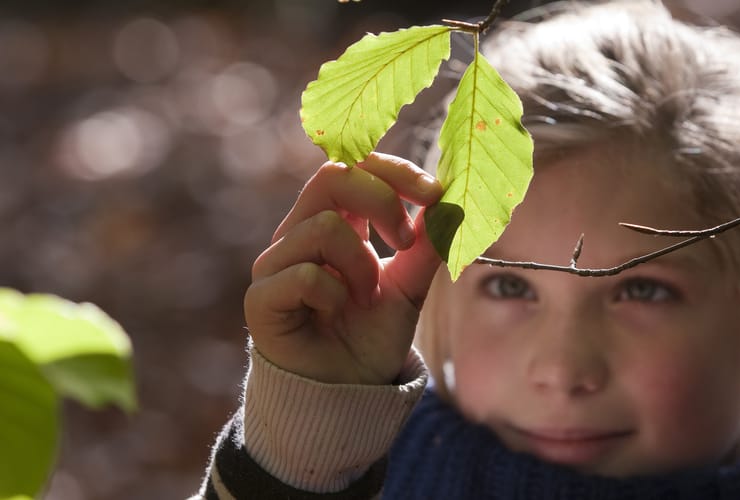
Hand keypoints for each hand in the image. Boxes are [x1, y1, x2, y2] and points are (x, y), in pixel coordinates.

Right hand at [245, 153, 443, 384]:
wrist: (346, 393)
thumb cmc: (372, 336)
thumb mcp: (410, 287)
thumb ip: (426, 247)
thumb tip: (450, 202)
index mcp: (334, 223)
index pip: (353, 167)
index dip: (393, 170)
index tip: (434, 193)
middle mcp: (300, 234)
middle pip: (332, 176)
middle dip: (382, 201)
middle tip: (406, 241)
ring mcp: (276, 264)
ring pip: (324, 227)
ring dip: (362, 265)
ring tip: (366, 297)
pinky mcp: (261, 297)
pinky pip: (304, 274)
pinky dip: (334, 294)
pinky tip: (335, 312)